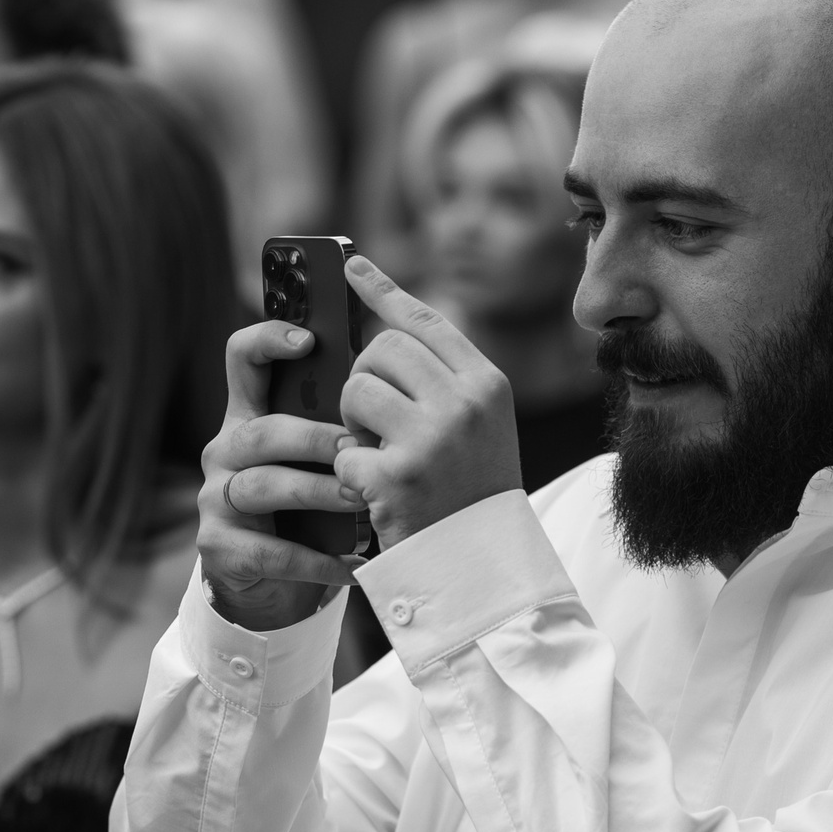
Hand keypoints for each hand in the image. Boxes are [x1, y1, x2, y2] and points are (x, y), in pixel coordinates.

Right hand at [198, 320, 363, 631]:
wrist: (269, 589)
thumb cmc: (306, 513)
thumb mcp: (315, 461)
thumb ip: (335, 424)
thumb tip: (393, 382)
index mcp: (248, 417)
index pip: (242, 360)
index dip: (267, 339)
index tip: (308, 340)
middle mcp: (225, 452)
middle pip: (259, 431)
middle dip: (313, 437)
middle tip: (358, 447)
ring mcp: (216, 500)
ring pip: (262, 486)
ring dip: (317, 492)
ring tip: (361, 499)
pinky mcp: (219, 548)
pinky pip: (271, 551)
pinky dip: (318, 560)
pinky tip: (357, 566)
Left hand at [335, 257, 520, 549]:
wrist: (480, 565)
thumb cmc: (470, 491)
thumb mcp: (478, 425)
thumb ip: (444, 379)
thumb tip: (387, 324)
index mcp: (487, 384)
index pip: (427, 322)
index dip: (383, 291)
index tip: (350, 266)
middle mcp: (464, 403)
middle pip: (382, 349)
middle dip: (364, 379)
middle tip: (373, 418)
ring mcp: (432, 439)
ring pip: (356, 390)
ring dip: (352, 423)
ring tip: (376, 453)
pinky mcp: (397, 477)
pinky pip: (345, 449)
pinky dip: (351, 473)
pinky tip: (375, 493)